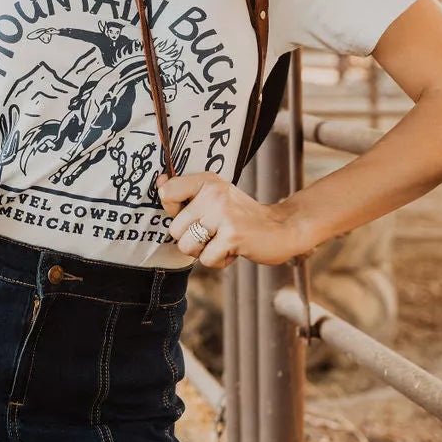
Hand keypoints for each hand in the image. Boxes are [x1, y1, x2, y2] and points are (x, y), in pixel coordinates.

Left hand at [156, 169, 303, 268]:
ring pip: (187, 246)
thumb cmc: (241, 216)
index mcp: (207, 180)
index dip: (174, 212)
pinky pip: (206, 259)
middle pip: (175, 229)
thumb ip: (185, 193)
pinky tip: (233, 249)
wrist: (282, 228)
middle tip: (214, 233)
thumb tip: (159, 183)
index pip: (167, 192)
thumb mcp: (215, 196)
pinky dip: (219, 261)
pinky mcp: (233, 235)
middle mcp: (214, 193)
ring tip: (222, 241)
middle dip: (191, 239)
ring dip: (203, 251)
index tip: (193, 214)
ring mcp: (223, 214)